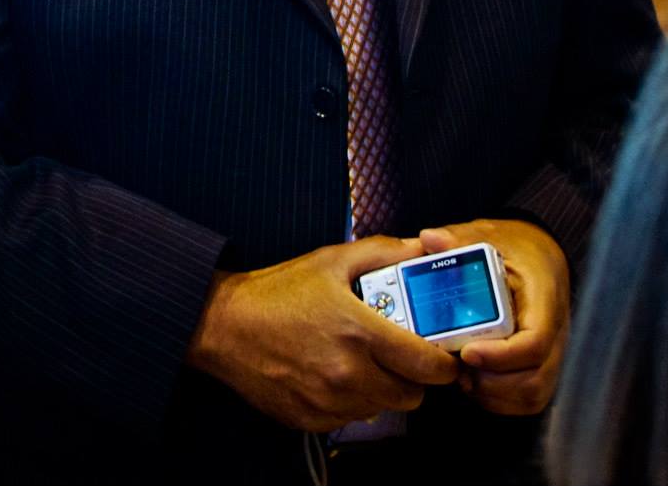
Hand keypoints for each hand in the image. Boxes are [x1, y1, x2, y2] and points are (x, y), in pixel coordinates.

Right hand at [188, 234, 459, 431]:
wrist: (222, 325)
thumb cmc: (276, 292)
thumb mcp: (330, 261)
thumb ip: (383, 253)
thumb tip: (422, 248)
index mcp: (360, 333)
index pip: (431, 366)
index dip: (444, 362)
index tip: (440, 352)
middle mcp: (349, 373)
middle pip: (414, 395)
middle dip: (413, 376)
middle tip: (398, 355)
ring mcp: (330, 401)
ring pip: (383, 408)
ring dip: (382, 389)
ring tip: (361, 361)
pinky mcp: (312, 419)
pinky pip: (352, 417)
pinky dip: (351, 401)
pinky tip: (332, 374)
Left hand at [421, 218, 569, 414]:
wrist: (538, 257)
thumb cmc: (512, 248)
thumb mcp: (486, 234)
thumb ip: (459, 239)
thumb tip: (429, 239)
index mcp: (544, 298)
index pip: (537, 341)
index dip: (502, 355)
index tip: (467, 352)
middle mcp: (556, 331)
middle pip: (534, 377)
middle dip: (491, 381)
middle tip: (457, 365)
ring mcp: (552, 354)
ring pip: (532, 394)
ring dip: (492, 393)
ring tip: (462, 373)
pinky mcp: (542, 367)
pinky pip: (528, 399)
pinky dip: (499, 400)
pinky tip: (474, 380)